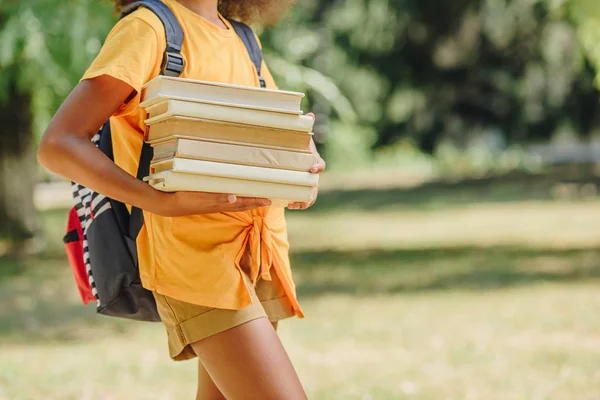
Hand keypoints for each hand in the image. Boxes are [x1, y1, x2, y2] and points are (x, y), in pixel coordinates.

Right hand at [152, 191, 270, 216]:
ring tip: (256, 198)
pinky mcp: (206, 202)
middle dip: (255, 202)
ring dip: (246, 201)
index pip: (243, 202)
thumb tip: (235, 198)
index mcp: (220, 203)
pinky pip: (225, 201)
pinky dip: (234, 199)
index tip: (269, 199)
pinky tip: (234, 197)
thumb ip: (218, 198)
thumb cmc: (184, 199)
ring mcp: (212, 204)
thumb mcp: (202, 198)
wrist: (167, 204)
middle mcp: (218, 205)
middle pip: (241, 204)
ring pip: (234, 203)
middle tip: (268, 199)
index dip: (256, 201)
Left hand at [288, 113, 325, 210]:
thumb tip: (310, 114)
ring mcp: (307, 181)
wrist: (291, 153)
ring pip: (310, 194)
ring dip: (305, 201)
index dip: (318, 167)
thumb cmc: (297, 144)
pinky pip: (302, 198)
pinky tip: (290, 205)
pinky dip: (298, 203)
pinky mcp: (299, 187)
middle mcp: (312, 172)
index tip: (313, 169)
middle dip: (312, 192)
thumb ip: (305, 126)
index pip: (320, 165)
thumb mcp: (300, 136)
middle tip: (305, 198)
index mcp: (314, 160)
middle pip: (316, 185)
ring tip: (295, 204)